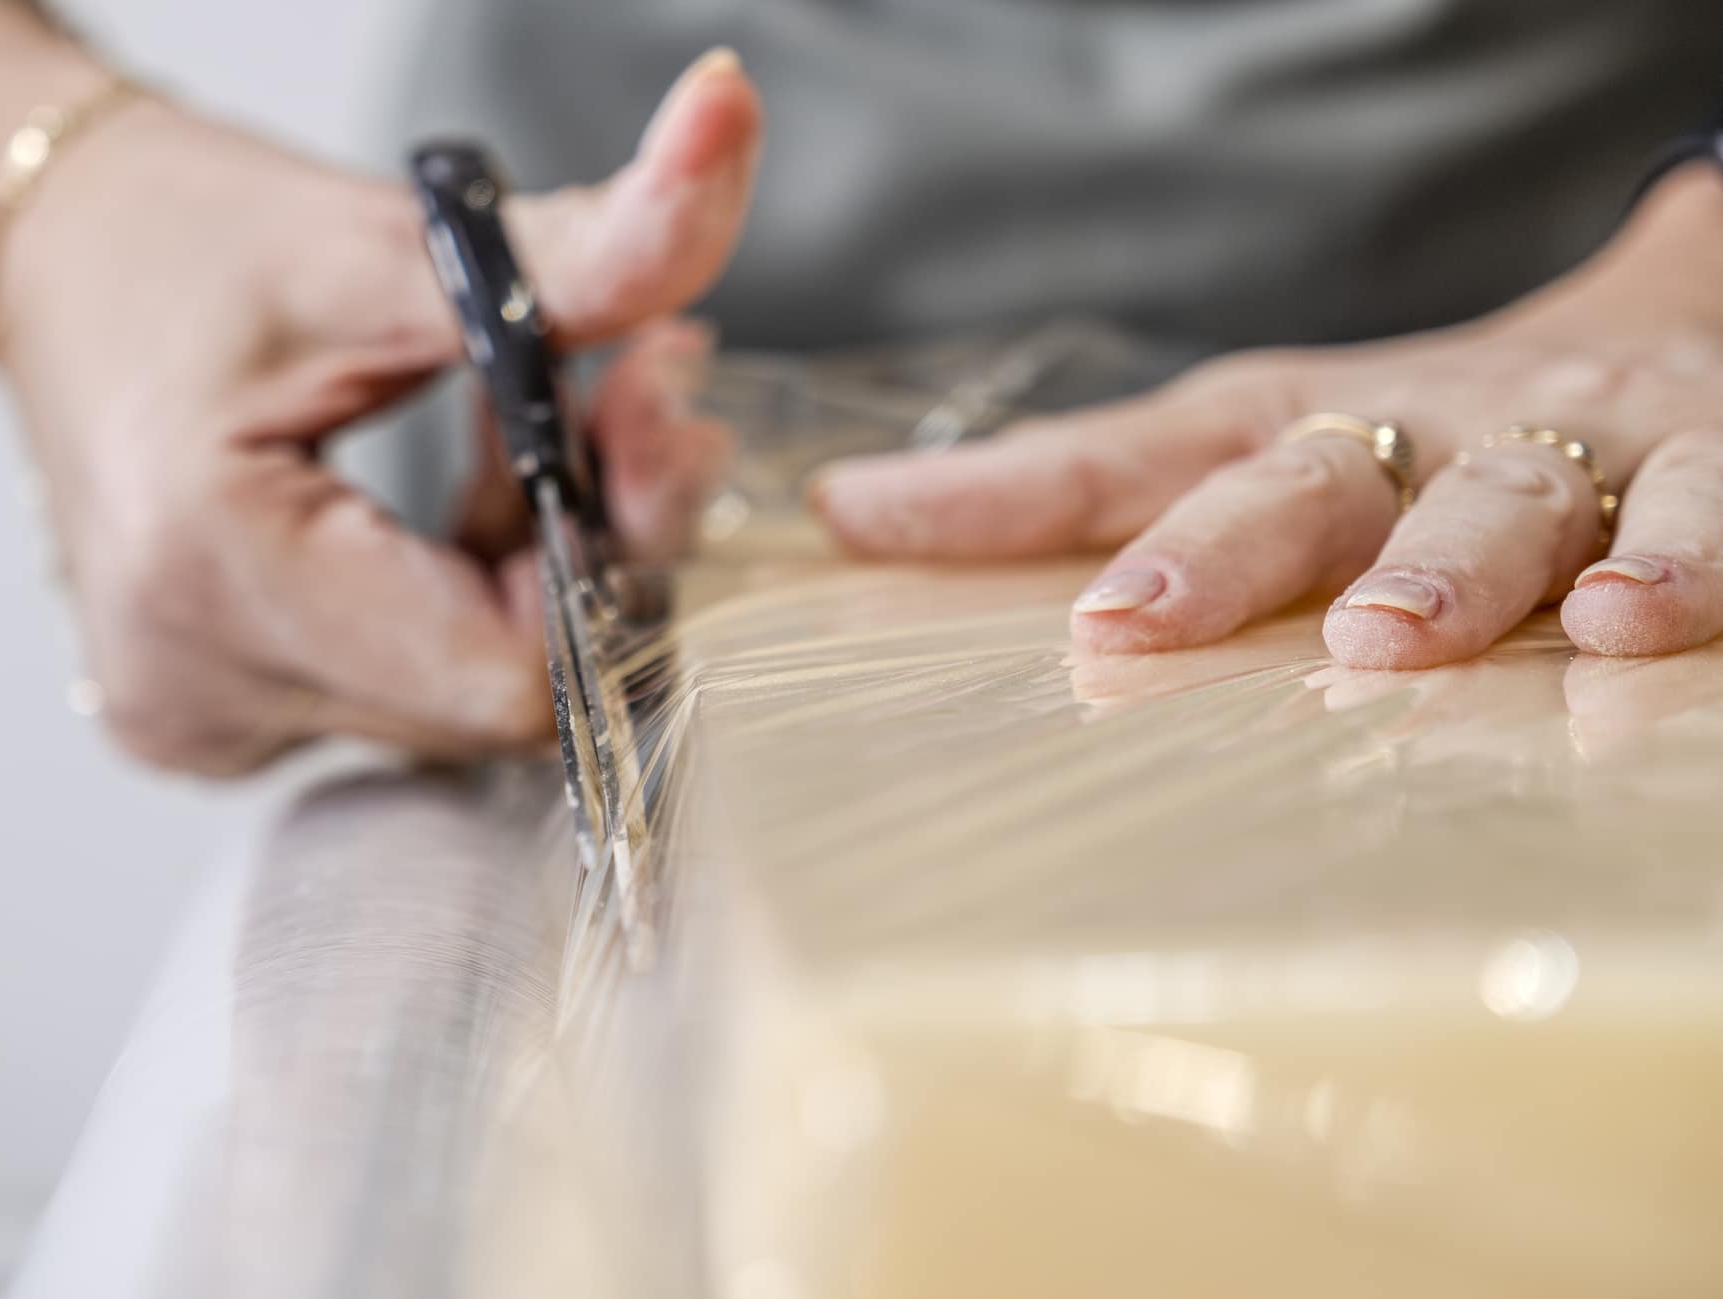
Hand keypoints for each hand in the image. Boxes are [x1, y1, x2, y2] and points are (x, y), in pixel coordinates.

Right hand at [0, 51, 760, 772]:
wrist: (51, 255)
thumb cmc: (186, 238)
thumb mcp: (402, 238)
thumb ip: (591, 244)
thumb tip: (725, 132)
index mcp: (208, 571)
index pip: (505, 671)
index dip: (610, 557)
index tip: (647, 421)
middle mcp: (187, 688)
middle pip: (490, 696)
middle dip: (578, 553)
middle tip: (614, 401)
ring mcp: (191, 721)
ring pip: (453, 703)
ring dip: (518, 580)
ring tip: (509, 435)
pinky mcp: (207, 722)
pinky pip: (394, 698)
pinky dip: (446, 608)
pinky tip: (441, 517)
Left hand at [812, 166, 1722, 669]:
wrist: (1664, 345)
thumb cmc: (1414, 442)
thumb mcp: (1253, 450)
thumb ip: (1066, 491)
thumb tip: (846, 510)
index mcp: (1289, 428)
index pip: (1124, 455)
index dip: (998, 493)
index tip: (870, 520)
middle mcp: (1410, 429)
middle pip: (1299, 479)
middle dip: (1217, 551)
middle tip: (1133, 618)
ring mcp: (1559, 450)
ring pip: (1500, 503)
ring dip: (1444, 569)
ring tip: (1388, 638)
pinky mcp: (1704, 463)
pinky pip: (1705, 512)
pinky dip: (1679, 561)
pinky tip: (1634, 623)